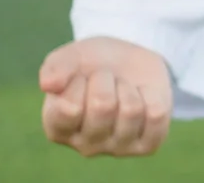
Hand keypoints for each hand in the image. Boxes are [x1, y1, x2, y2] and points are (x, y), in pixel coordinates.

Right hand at [38, 38, 172, 158]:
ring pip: (131, 109)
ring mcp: (118, 148)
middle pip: (102, 105)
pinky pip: (156, 115)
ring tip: (122, 88)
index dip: (77, 80)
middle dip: (106, 78)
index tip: (79, 76)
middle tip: (105, 79)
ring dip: (128, 86)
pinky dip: (151, 94)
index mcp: (58, 126)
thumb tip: (47, 84)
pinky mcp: (147, 145)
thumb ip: (56, 67)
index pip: (69, 108)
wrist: (129, 62)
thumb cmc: (93, 62)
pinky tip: (141, 97)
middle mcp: (85, 145)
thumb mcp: (73, 56)